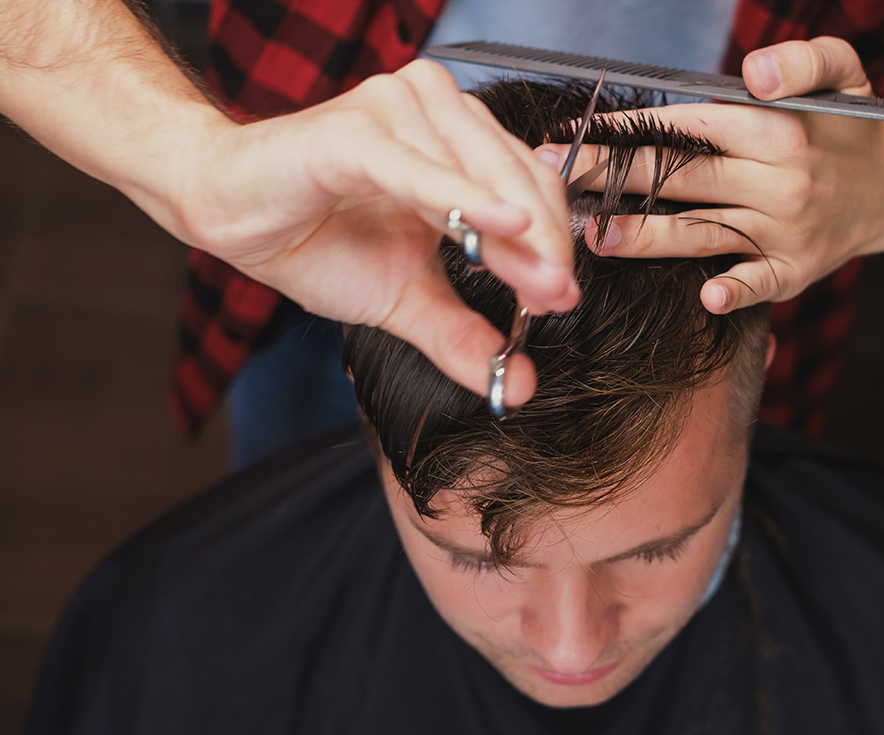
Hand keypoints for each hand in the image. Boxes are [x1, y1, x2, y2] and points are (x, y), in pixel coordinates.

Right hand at [180, 59, 576, 402]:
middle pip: (518, 176)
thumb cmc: (314, 242)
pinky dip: (458, 200)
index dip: (555, 242)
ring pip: (478, 174)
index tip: (568, 298)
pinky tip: (502, 224)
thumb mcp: (402, 299)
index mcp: (457, 140)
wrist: (225, 213)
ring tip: (538, 287)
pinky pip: (416, 171)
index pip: (530, 185)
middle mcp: (435, 111)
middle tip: (561, 299)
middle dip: (545, 246)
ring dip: (513, 236)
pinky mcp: (352, 132)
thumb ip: (459, 333)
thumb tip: (517, 384)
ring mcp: (396, 111)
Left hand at [535, 37, 883, 313]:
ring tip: (592, 237)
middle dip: (611, 179)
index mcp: (779, 130)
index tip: (577, 133)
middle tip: (554, 179)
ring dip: (644, 238)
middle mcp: (778, 183)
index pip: (687, 127)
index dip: (629, 130)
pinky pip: (757, 283)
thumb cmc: (856, 125)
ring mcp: (784, 232)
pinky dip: (733, 291)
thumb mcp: (845, 69)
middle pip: (679, 179)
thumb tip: (753, 73)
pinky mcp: (794, 271)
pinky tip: (703, 296)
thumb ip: (800, 61)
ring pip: (700, 233)